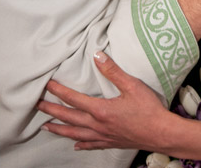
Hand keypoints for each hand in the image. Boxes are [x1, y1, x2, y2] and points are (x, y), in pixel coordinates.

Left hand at [38, 52, 171, 150]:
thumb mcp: (132, 86)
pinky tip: (76, 145)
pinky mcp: (112, 143)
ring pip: (75, 133)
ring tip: (46, 127)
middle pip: (68, 118)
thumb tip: (97, 55)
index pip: (73, 99)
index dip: (58, 91)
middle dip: (51, 110)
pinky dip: (81, 144)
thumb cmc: (150, 110)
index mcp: (101, 110)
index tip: (46, 85)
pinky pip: (92, 144)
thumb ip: (113, 71)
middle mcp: (98, 125)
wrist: (164, 135)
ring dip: (59, 129)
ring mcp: (104, 136)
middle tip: (37, 106)